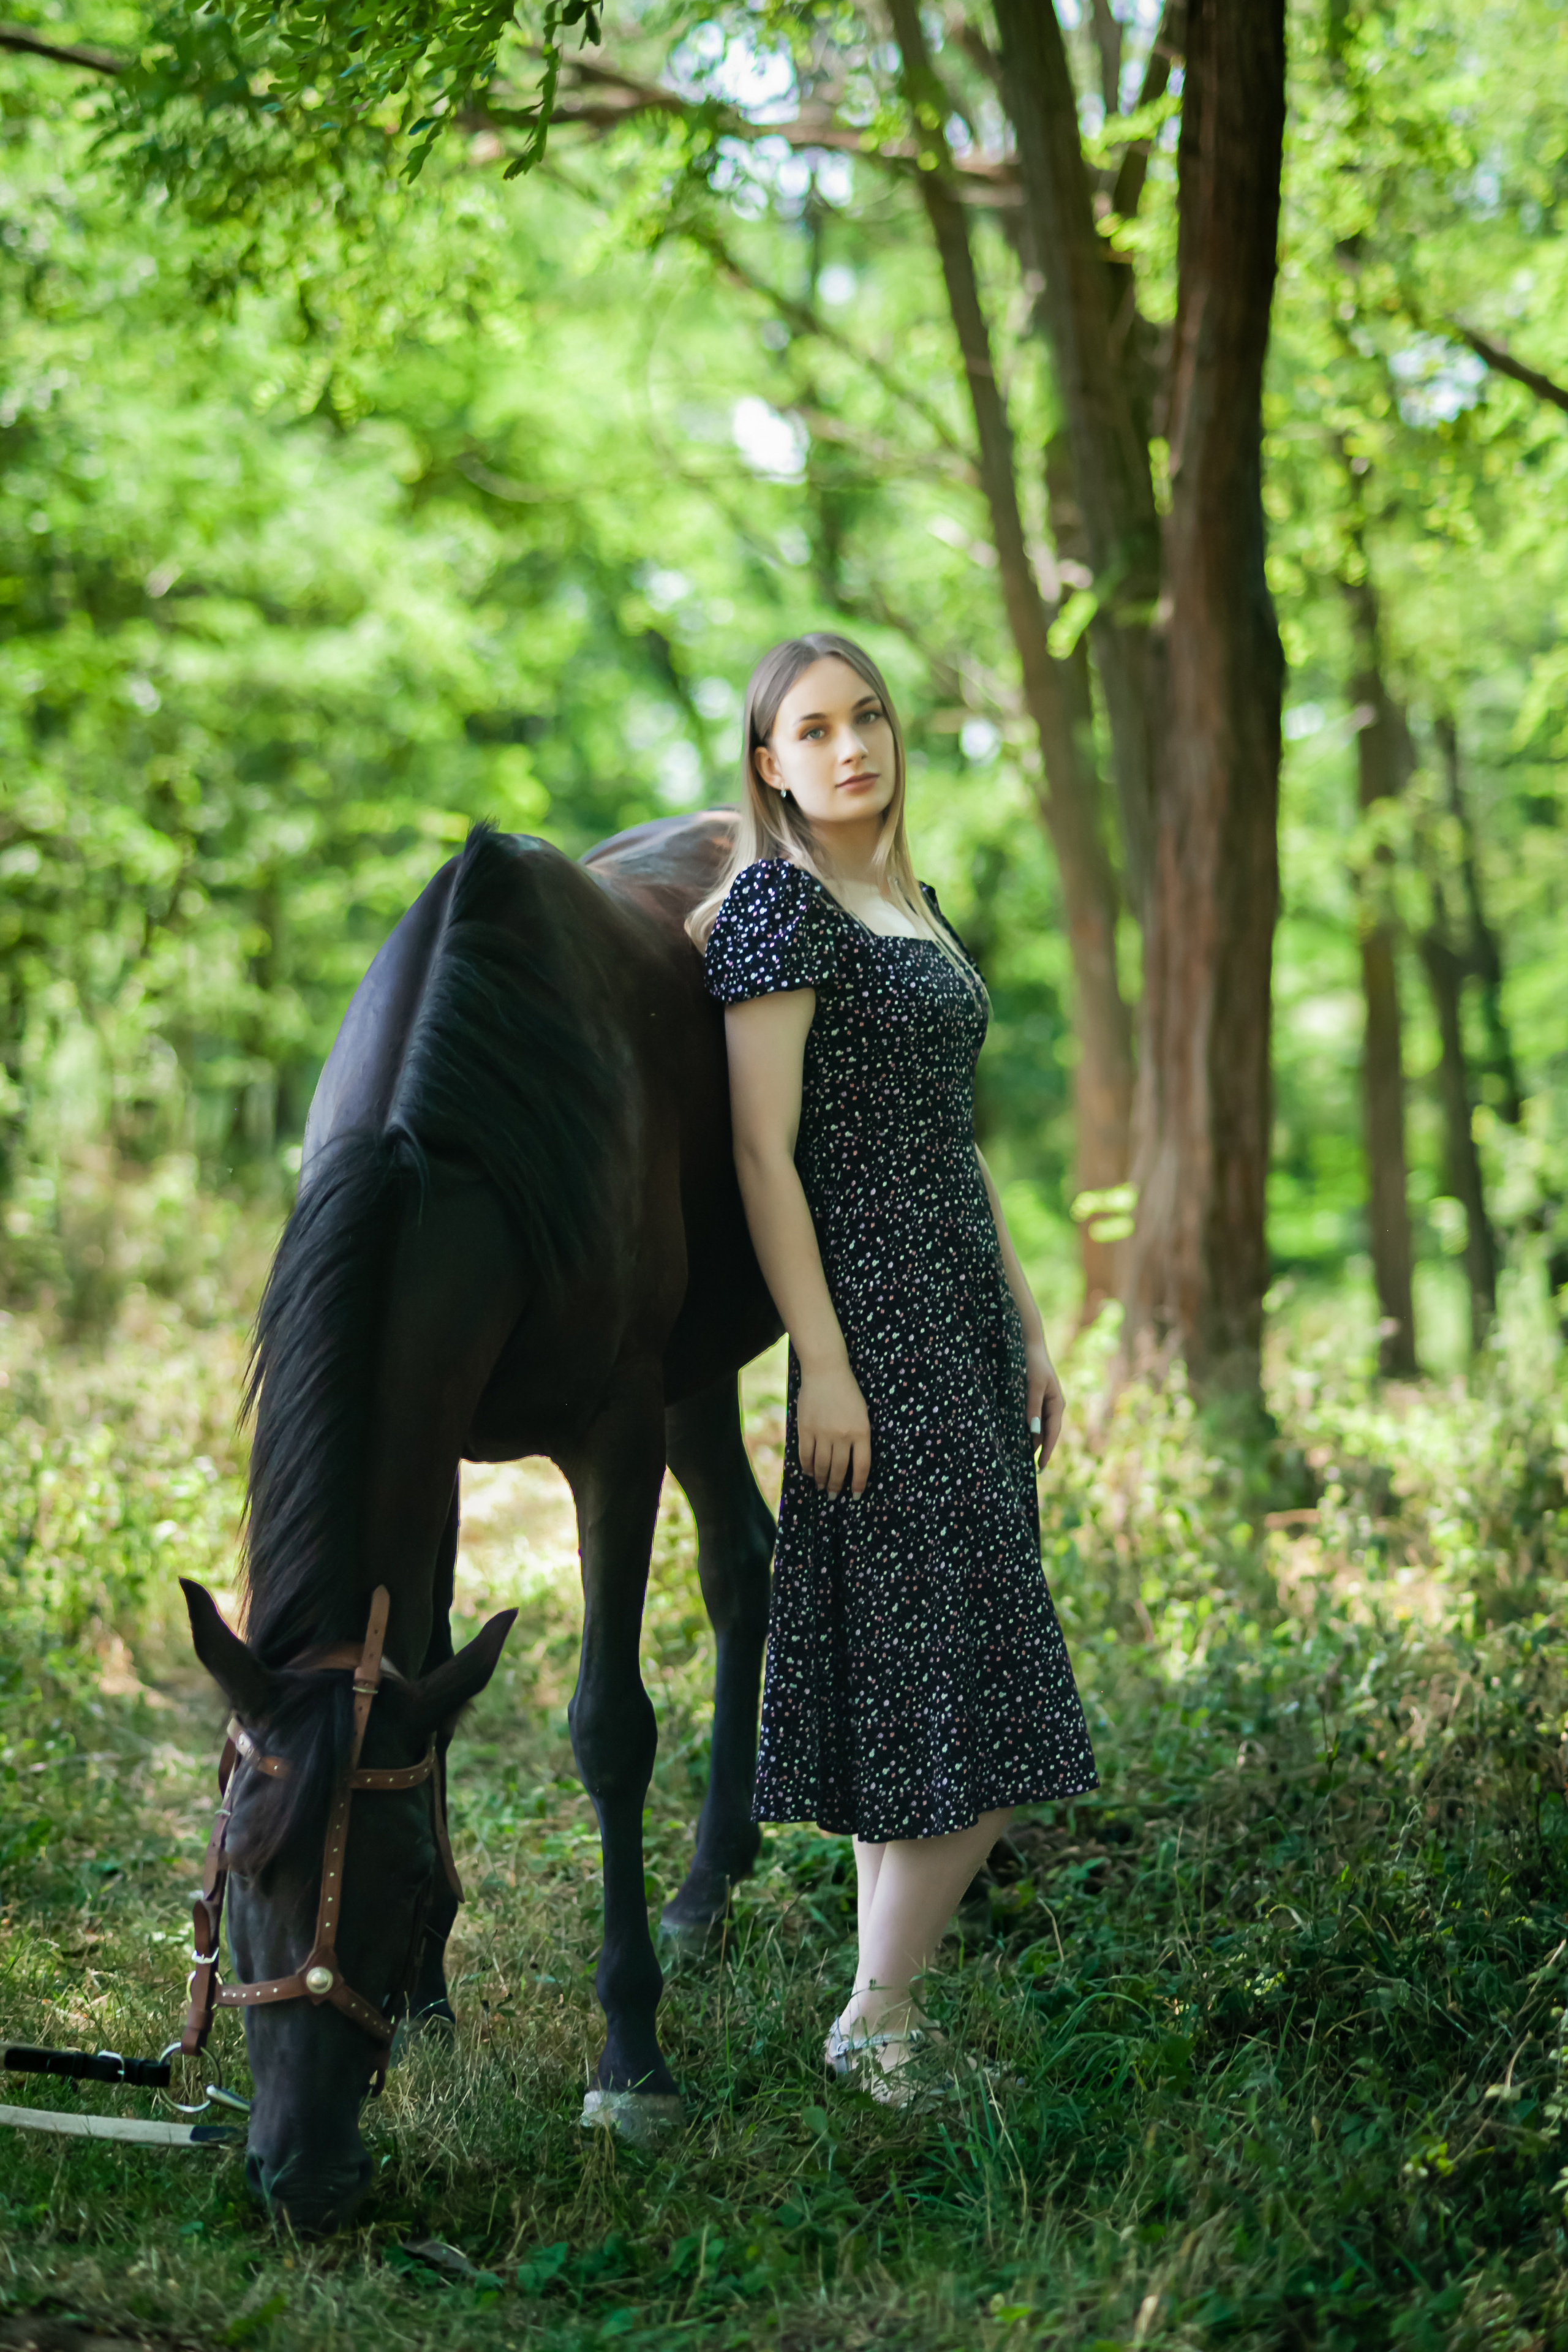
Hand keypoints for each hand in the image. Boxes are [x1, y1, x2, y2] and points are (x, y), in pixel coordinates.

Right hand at [797, 1359, 871, 1497]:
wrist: (826, 1371)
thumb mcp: (862, 1414)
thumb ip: (859, 1438)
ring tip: (822, 1487)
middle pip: (840, 1469)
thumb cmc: (848, 1393)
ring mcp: (823, 1432)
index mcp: (862, 1431)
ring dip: (821, 1480)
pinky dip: (807, 1467)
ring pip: (821, 1465)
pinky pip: (805, 1455)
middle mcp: (843, 1435)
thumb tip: (853, 1464)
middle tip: (834, 1496)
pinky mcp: (805, 1428)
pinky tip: (809, 1473)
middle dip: (837, 1487)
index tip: (856, 1495)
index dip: (859, 1484)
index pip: (862, 1466)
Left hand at [1026, 1337, 1064, 1468]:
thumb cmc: (1031, 1362)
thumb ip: (1032, 1408)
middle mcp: (1053, 1406)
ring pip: (1040, 1428)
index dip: (1046, 1452)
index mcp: (1057, 1404)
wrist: (1028, 1342)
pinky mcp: (1036, 1398)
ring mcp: (1045, 1402)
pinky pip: (1034, 1419)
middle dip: (1039, 1450)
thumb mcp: (1031, 1385)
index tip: (1039, 1468)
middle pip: (1047, 1434)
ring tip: (1021, 1458)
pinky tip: (1018, 1437)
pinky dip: (1028, 1430)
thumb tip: (1034, 1432)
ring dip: (1032, 1441)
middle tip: (1028, 1470)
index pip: (1052, 1434)